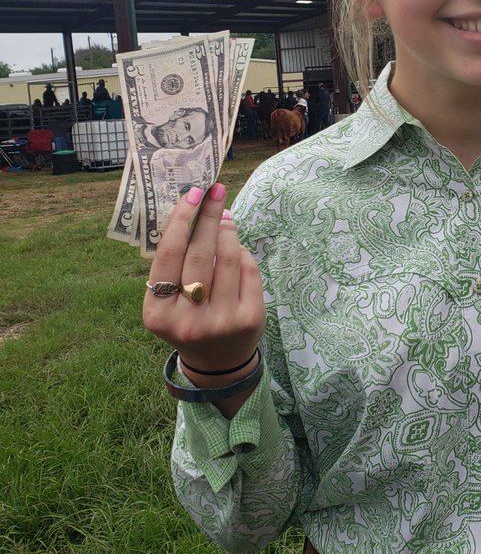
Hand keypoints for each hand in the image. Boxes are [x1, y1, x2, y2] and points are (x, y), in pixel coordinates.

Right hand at [143, 183, 265, 374]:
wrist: (217, 362)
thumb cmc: (188, 319)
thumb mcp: (168, 300)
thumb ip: (175, 263)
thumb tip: (195, 210)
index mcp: (157, 312)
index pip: (169, 255)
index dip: (182, 220)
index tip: (192, 193)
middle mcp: (188, 319)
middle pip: (200, 253)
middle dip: (209, 216)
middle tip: (216, 191)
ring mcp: (221, 320)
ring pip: (228, 258)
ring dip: (228, 230)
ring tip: (226, 217)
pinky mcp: (249, 318)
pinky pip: (248, 270)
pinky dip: (242, 253)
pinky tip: (237, 247)